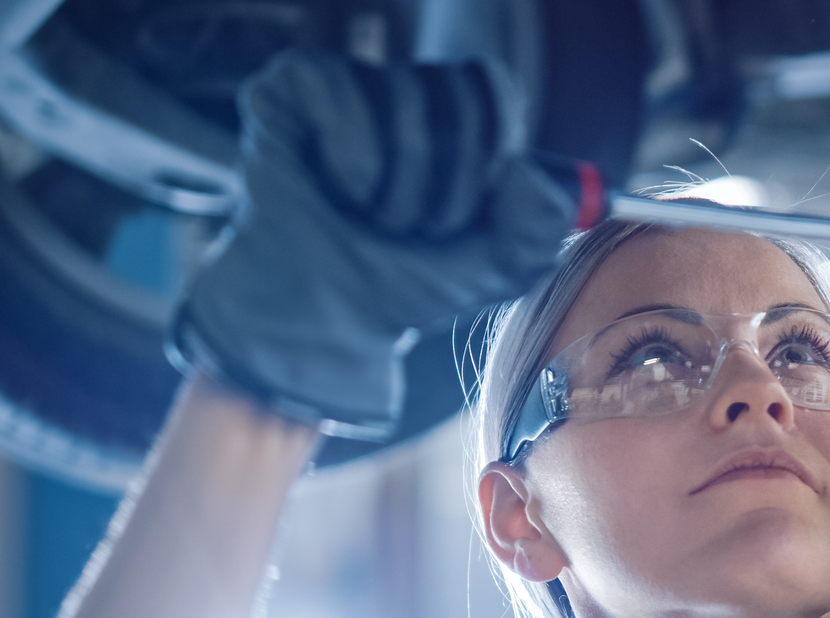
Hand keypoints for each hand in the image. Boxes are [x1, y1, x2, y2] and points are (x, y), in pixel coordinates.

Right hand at [171, 50, 600, 438]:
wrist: (325, 321)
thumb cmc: (407, 285)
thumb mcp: (499, 267)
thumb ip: (541, 226)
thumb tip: (525, 171)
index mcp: (455, 121)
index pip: (494, 88)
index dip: (493, 148)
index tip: (475, 208)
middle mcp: (401, 94)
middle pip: (458, 90)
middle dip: (453, 177)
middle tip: (426, 227)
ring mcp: (344, 87)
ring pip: (403, 89)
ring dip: (401, 180)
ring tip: (378, 218)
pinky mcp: (287, 91)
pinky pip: (339, 85)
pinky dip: (354, 155)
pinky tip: (342, 191)